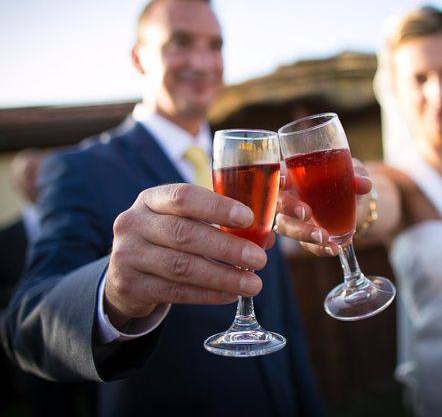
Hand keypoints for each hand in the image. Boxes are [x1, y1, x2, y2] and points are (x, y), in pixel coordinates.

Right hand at [104, 183, 268, 328]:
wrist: (126, 271)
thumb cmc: (167, 238)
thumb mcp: (185, 221)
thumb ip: (221, 224)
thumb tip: (265, 238)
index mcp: (151, 199)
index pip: (184, 197)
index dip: (217, 207)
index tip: (249, 218)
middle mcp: (134, 223)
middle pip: (184, 234)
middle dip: (227, 248)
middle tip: (259, 259)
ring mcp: (128, 255)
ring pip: (181, 267)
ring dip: (222, 276)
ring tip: (253, 283)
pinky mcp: (130, 286)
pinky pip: (176, 292)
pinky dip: (208, 294)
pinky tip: (230, 294)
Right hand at [275, 159, 372, 256]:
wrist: (353, 202)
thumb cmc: (345, 178)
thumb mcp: (352, 173)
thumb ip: (357, 176)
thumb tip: (364, 184)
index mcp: (294, 174)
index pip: (277, 173)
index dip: (276, 178)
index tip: (284, 182)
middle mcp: (288, 196)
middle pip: (278, 202)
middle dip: (289, 208)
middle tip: (306, 213)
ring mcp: (292, 218)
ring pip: (287, 227)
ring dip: (303, 233)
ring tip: (323, 237)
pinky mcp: (303, 236)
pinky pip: (306, 244)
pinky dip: (319, 249)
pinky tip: (333, 249)